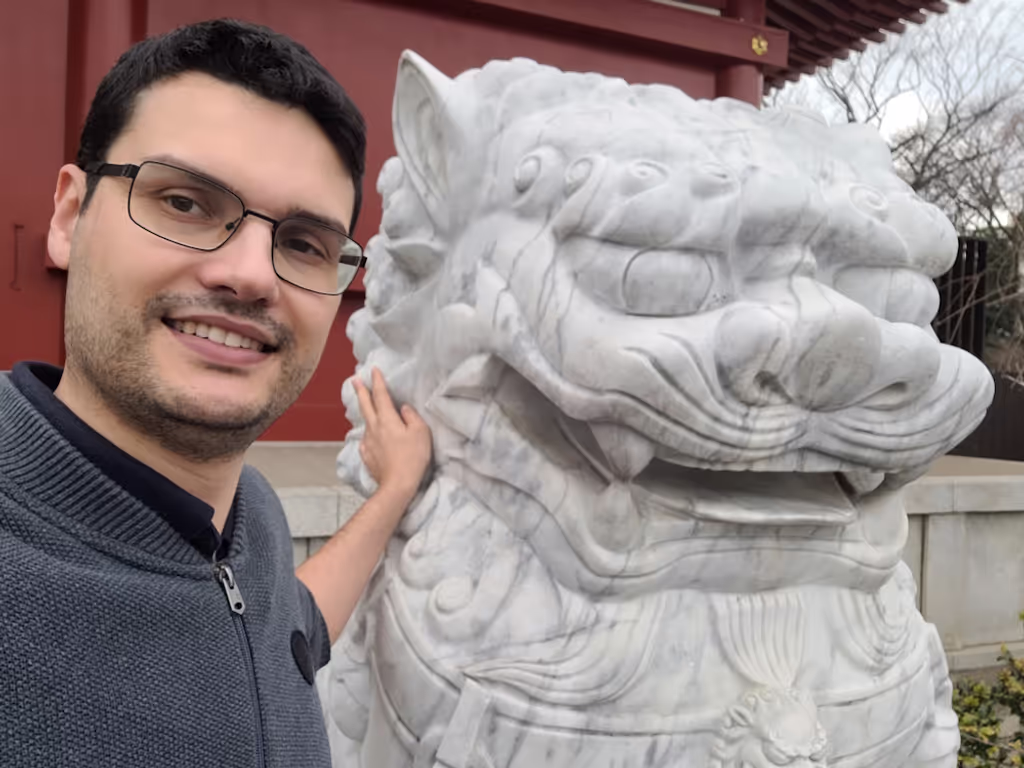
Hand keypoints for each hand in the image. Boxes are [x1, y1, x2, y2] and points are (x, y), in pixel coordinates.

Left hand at [352, 368, 432, 499]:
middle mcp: (374, 428)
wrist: (397, 484)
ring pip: (365, 422)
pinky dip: (368, 434)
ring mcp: (368, 442)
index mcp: (387, 419)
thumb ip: (412, 417)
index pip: (381, 396)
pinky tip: (370, 437)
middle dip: (360, 391)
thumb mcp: (421, 433)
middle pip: (365, 405)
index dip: (377, 382)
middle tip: (354, 379)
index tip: (373, 370)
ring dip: (364, 411)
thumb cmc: (412, 457)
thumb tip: (403, 408)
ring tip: (364, 406)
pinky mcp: (367, 455)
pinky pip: (366, 440)